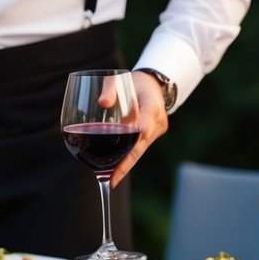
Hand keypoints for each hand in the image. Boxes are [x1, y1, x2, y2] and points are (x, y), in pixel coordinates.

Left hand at [110, 71, 168, 186]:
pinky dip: (127, 158)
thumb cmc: (134, 80)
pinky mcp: (152, 134)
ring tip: (109, 179)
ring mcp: (156, 130)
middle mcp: (157, 122)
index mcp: (152, 108)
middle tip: (110, 180)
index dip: (130, 149)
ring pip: (139, 150)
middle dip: (125, 165)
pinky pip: (139, 147)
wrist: (154, 82)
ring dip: (125, 165)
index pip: (141, 131)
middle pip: (140, 148)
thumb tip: (101, 103)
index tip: (118, 163)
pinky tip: (114, 168)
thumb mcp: (120, 78)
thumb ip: (110, 88)